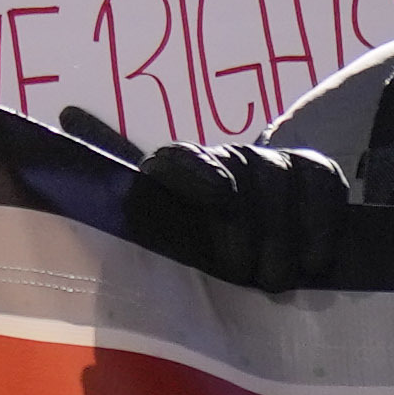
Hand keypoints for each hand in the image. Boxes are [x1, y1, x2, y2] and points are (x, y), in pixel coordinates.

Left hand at [92, 141, 356, 292]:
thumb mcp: (150, 236)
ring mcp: (276, 160)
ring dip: (282, 235)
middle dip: (246, 228)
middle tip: (243, 276)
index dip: (200, 172)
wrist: (255, 245)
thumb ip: (115, 187)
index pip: (181, 159)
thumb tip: (68, 113)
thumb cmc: (191, 249)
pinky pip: (325, 186)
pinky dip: (322, 225)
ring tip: (275, 281)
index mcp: (178, 170)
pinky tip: (315, 261)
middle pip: (241, 172)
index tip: (219, 198)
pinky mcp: (318, 171)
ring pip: (282, 179)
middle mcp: (228, 157)